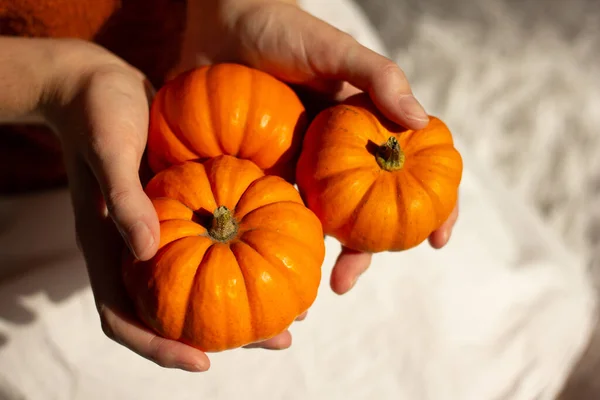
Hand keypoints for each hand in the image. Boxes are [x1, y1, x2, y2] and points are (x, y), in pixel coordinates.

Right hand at [39, 39, 294, 371]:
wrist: (99, 85)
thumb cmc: (96, 114)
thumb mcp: (108, 150)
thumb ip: (122, 199)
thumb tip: (145, 253)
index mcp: (109, 250)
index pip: (123, 317)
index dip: (158, 347)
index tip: (202, 363)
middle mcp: (137, 250)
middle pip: (176, 312)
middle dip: (225, 335)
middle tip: (278, 340)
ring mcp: (164, 232)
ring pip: (203, 284)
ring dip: (247, 302)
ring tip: (295, 310)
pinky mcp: (184, 211)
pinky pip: (216, 244)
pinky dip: (247, 255)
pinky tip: (286, 251)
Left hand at [190, 0, 459, 294]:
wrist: (217, 19)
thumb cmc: (281, 27)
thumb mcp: (335, 48)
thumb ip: (379, 79)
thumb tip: (422, 125)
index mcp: (361, 131)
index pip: (409, 175)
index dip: (432, 208)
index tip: (437, 241)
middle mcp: (333, 155)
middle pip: (363, 214)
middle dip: (363, 253)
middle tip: (347, 282)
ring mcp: (295, 166)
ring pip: (317, 222)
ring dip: (317, 261)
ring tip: (307, 294)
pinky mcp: (257, 169)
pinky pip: (269, 210)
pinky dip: (272, 240)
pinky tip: (268, 265)